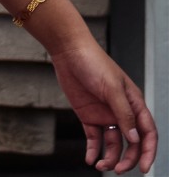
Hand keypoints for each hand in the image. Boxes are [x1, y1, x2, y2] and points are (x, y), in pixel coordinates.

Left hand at [51, 39, 155, 172]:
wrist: (68, 51)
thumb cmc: (94, 63)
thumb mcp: (112, 88)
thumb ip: (123, 113)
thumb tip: (134, 138)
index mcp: (134, 104)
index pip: (148, 133)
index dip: (148, 151)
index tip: (144, 167)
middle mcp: (122, 112)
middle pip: (131, 142)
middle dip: (128, 158)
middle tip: (119, 170)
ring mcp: (105, 114)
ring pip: (113, 143)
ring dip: (110, 156)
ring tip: (102, 166)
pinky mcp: (88, 115)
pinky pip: (94, 137)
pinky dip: (94, 150)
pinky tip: (90, 159)